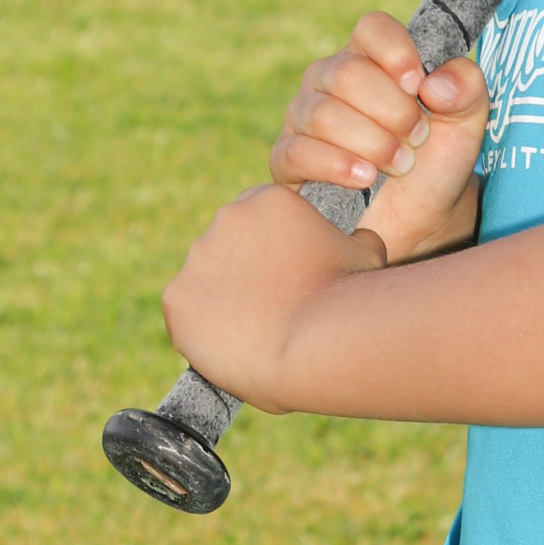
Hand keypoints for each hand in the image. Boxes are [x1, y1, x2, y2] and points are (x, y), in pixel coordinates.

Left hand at [163, 183, 364, 409]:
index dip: (272, 248)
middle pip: (228, 245)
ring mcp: (197, 259)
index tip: (286, 274)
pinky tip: (234, 345)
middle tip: (273, 306)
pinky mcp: (176, 300)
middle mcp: (226, 219)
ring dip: (225, 300)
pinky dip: (204, 329)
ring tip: (257, 331)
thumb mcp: (367, 253)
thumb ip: (357, 238)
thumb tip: (361, 237)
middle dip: (245, 271)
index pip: (258, 216)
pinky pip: (186, 314)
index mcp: (269, 199)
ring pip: (206, 280)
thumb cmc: (350, 297)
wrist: (319, 344)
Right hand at [272, 13, 489, 262]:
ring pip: (323, 114)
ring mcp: (303, 116)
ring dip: (372, 142)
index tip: (418, 86)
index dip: (396, 52)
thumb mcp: (468, 121)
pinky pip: (297, 151)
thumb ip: (466, 88)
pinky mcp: (288, 158)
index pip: (372, 28)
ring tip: (400, 164)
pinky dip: (337, 166)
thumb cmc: (437, 158)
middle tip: (417, 138)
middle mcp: (331, 78)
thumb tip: (433, 85)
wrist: (421, 217)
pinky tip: (365, 179)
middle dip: (392, 111)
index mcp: (373, 57)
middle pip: (347, 73)